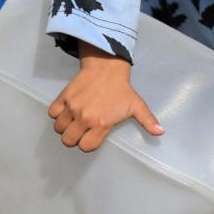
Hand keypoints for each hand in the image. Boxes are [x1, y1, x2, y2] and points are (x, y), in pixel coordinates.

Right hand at [48, 41, 163, 152]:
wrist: (107, 67)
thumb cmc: (122, 89)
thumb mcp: (137, 106)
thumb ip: (147, 121)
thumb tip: (160, 132)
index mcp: (101, 123)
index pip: (86, 146)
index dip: (88, 144)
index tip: (91, 138)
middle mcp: (85, 118)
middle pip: (69, 141)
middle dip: (73, 139)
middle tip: (79, 131)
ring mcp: (73, 107)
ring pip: (59, 129)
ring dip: (64, 128)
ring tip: (72, 122)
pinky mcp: (64, 97)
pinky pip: (52, 113)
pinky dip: (56, 114)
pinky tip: (65, 111)